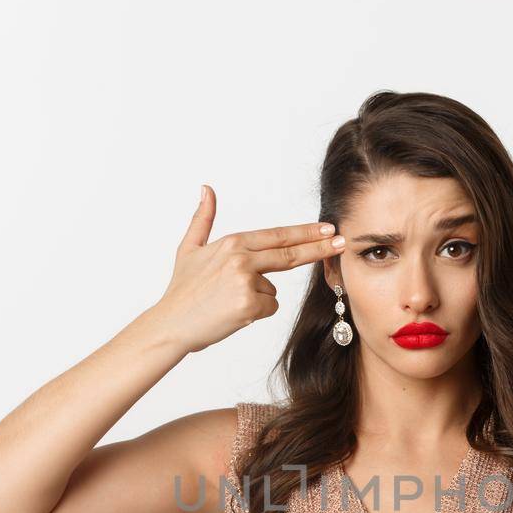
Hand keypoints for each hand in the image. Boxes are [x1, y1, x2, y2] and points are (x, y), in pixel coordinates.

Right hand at [140, 184, 345, 354]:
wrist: (171, 324)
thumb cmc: (182, 290)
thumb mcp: (189, 249)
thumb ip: (203, 219)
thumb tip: (206, 189)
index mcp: (232, 243)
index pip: (277, 236)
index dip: (305, 232)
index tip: (327, 228)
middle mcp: (241, 258)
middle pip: (290, 253)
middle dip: (319, 248)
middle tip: (342, 241)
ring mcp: (246, 281)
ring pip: (273, 288)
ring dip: (258, 297)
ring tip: (229, 301)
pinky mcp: (249, 305)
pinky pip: (269, 307)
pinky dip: (255, 312)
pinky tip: (233, 313)